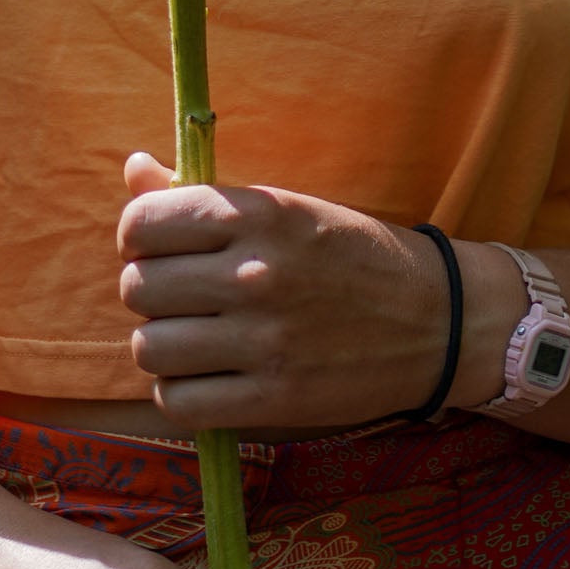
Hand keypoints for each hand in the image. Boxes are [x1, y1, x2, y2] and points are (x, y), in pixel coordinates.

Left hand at [117, 152, 449, 431]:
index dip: (138, 237)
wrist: (437, 319)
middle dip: (149, 292)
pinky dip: (181, 392)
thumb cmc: (350, 254)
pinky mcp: (275, 398)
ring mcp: (265, 340)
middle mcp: (257, 273)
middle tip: (181, 296)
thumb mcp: (285, 207)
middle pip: (138, 288)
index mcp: (259, 213)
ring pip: (150, 349)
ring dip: (162, 345)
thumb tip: (132, 166)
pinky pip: (180, 402)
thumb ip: (201, 195)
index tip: (158, 247)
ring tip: (194, 337)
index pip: (143, 223)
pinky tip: (206, 377)